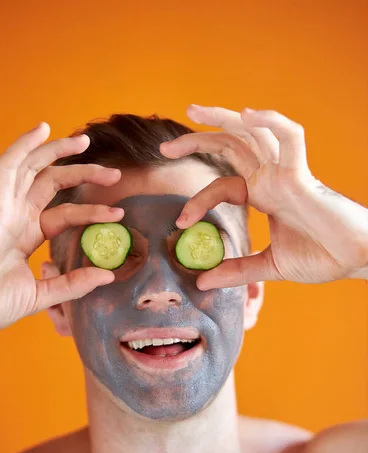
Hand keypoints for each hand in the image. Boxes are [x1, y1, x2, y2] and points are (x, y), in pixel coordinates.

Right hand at [0, 123, 122, 332]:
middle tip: (114, 174)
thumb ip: (73, 283)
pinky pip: (7, 167)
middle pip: (52, 183)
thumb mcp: (43, 294)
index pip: (64, 214)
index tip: (118, 214)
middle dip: (83, 174)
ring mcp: (4, 208)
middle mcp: (15, 216)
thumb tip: (107, 275)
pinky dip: (23, 146)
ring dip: (57, 151)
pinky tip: (42, 130)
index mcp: (25, 235)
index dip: (91, 212)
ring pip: (32, 168)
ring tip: (85, 141)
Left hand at [160, 105, 367, 288]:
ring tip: (193, 111)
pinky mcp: (303, 175)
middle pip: (231, 146)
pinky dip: (271, 120)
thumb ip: (237, 270)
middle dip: (198, 141)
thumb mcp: (269, 266)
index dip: (197, 199)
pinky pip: (290, 136)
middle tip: (165, 148)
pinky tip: (248, 114)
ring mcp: (286, 172)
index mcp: (263, 195)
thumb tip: (202, 280)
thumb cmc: (322, 257)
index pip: (222, 183)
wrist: (356, 260)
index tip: (180, 222)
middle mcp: (271, 178)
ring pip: (253, 132)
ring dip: (223, 118)